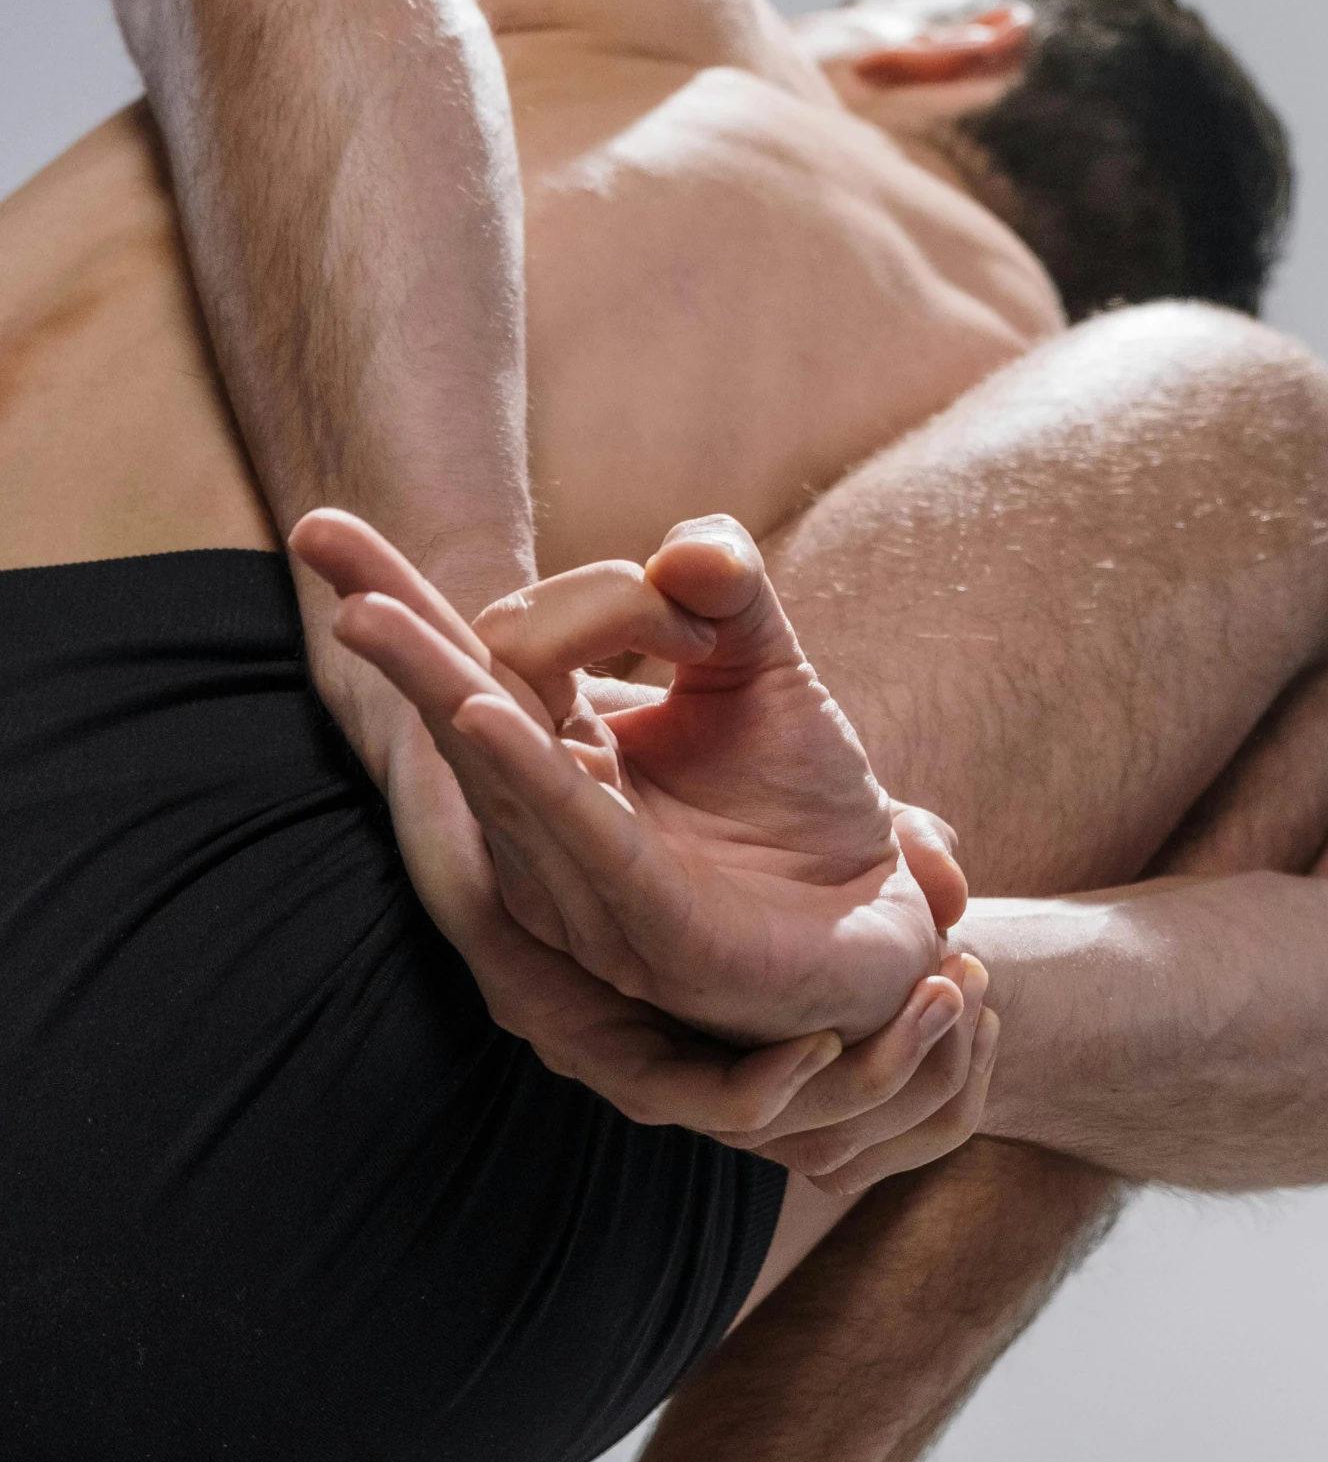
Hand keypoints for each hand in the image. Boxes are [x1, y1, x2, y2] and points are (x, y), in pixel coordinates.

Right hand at [291, 509, 967, 1045]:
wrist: (880, 922)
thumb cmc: (806, 807)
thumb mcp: (762, 666)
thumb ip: (724, 589)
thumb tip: (686, 549)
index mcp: (565, 758)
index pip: (487, 655)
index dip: (460, 591)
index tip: (450, 543)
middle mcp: (553, 825)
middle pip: (465, 702)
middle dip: (398, 626)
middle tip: (313, 532)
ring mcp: (591, 884)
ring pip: (504, 768)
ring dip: (439, 685)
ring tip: (368, 616)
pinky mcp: (655, 929)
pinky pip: (582, 839)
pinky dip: (533, 774)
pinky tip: (480, 714)